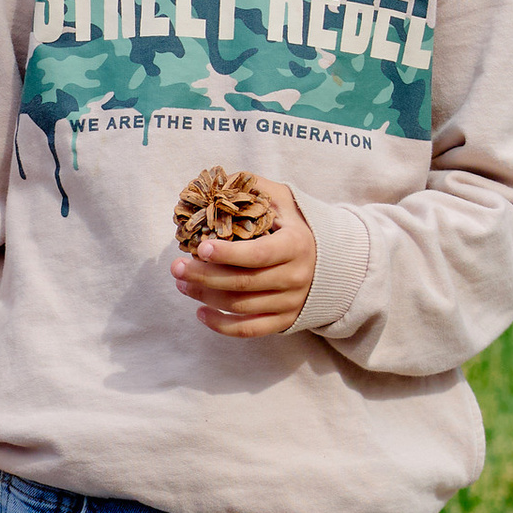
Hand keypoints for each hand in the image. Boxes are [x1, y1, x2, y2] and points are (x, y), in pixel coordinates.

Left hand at [170, 175, 315, 338]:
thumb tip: (219, 181)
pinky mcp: (284, 321)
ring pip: (241, 306)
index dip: (228, 254)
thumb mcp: (284, 201)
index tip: (200, 248)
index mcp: (295, 245)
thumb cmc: (297, 226)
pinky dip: (221, 325)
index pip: (258, 254)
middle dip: (204, 276)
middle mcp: (295, 277)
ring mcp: (290, 302)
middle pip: (243, 283)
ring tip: (182, 283)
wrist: (335, 263)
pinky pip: (249, 330)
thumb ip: (255, 188)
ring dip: (206, 296)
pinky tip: (200, 312)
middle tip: (176, 267)